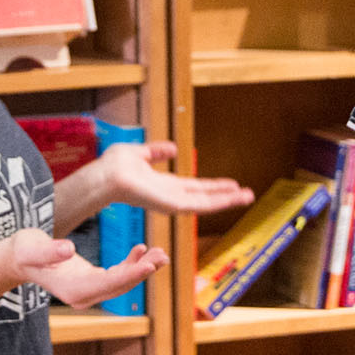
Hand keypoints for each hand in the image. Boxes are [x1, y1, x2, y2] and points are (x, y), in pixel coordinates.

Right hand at [3, 228, 169, 308]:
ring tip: (161, 253)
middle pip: (120, 286)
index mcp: (73, 290)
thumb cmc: (24, 251)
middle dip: (143, 272)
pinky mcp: (92, 282)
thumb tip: (68, 250)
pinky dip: (131, 264)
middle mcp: (84, 295)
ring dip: (142, 268)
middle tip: (163, 256)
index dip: (130, 275)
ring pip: (122, 282)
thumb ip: (49, 250)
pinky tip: (140, 249)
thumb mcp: (31, 247)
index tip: (149, 266)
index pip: (108, 284)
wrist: (19, 259)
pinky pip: (117, 276)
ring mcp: (89, 291)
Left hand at [93, 140, 255, 218]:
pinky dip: (218, 201)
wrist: (106, 176)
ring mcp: (172, 203)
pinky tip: (232, 197)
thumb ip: (156, 152)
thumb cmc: (114, 166)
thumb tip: (173, 149)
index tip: (232, 184)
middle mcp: (171, 196)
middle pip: (205, 197)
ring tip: (248, 196)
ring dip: (228, 200)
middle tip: (248, 194)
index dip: (214, 186)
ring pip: (207, 203)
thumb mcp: (140, 153)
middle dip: (226, 196)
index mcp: (164, 185)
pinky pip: (199, 204)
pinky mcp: (172, 206)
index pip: (195, 187)